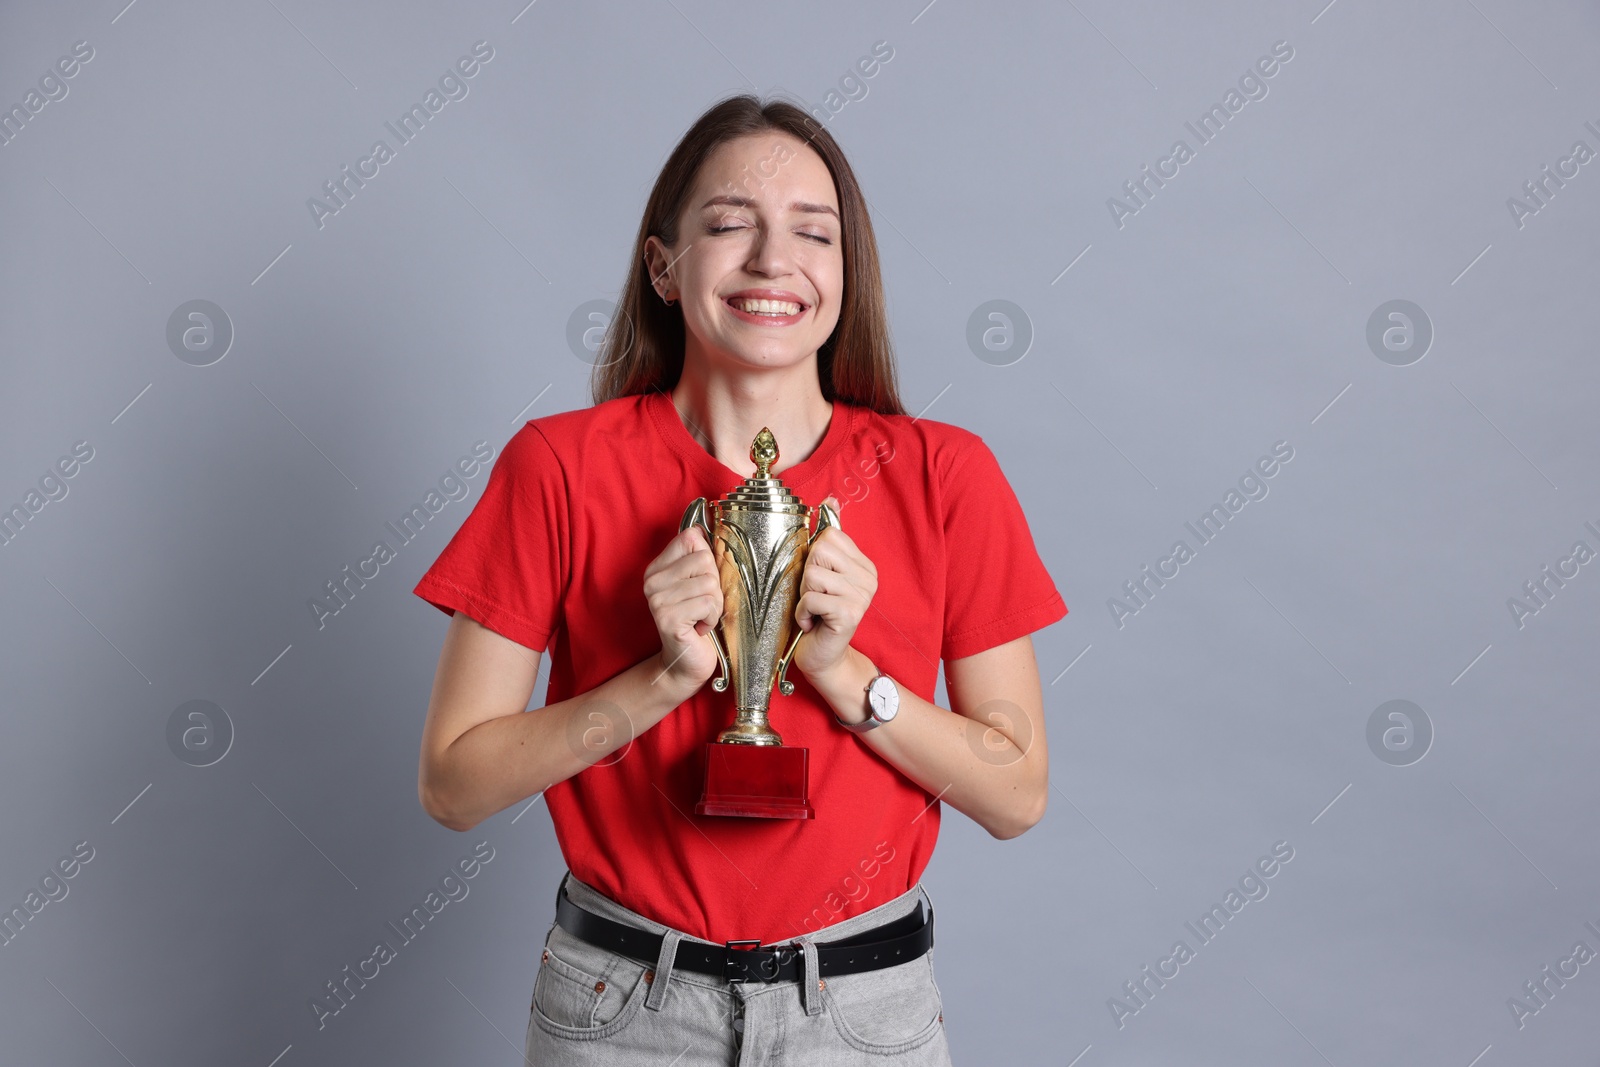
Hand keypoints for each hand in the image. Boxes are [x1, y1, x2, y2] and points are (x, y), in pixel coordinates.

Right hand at [642, 525, 723, 692]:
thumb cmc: (698, 621)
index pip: (690, 538)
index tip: (702, 582)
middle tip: (703, 605)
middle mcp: (651, 581)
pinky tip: (700, 628)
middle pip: (704, 560)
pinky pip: (708, 603)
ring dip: (715, 605)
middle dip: (715, 585)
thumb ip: (700, 558)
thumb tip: (703, 527)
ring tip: (702, 618)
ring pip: (709, 583)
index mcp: (657, 568)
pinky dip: (712, 618)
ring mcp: (657, 600)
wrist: (687, 662)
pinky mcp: (668, 618)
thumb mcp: (699, 584)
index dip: (707, 560)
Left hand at [790, 496, 877, 679]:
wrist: (823, 658)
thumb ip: (827, 541)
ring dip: (803, 595)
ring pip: (812, 574)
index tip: (818, 581)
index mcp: (864, 565)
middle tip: (814, 597)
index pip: (829, 535)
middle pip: (819, 551)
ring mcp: (862, 596)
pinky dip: (802, 612)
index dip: (813, 557)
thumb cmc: (817, 615)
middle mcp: (869, 578)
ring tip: (813, 610)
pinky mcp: (850, 614)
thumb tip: (831, 500)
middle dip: (806, 575)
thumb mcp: (821, 574)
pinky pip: (810, 598)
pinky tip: (812, 623)